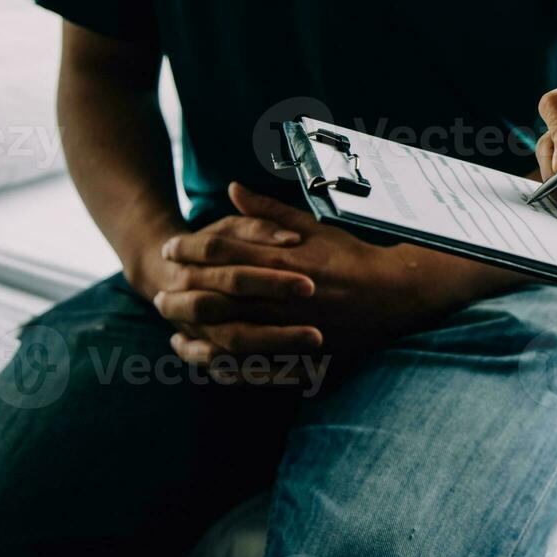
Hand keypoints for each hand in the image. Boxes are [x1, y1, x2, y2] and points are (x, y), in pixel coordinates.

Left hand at [162, 182, 485, 367]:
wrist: (396, 293)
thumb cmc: (353, 256)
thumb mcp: (313, 224)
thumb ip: (269, 209)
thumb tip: (232, 188)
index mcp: (284, 259)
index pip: (223, 251)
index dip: (190, 248)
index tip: (170, 248)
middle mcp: (284, 295)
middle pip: (218, 293)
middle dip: (183, 292)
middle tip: (159, 291)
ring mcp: (293, 328)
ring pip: (231, 333)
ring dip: (197, 334)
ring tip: (174, 333)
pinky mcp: (305, 355)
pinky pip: (257, 368)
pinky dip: (227, 367)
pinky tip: (208, 364)